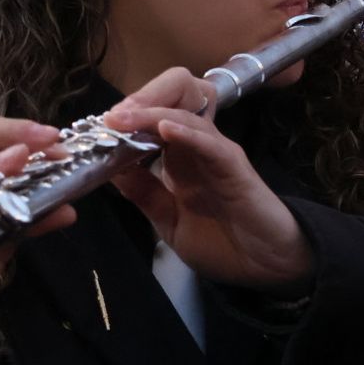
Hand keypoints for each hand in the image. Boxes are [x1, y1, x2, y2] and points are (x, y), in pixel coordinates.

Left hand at [104, 67, 313, 293]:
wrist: (268, 268)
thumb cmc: (224, 244)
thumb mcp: (169, 222)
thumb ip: (145, 194)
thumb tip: (110, 168)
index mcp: (179, 156)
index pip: (154, 115)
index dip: (126, 114)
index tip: (96, 127)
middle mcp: (197, 145)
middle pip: (174, 96)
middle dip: (141, 97)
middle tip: (110, 116)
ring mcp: (216, 152)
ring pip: (185, 112)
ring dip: (150, 111)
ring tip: (121, 118)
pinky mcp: (234, 167)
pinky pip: (209, 142)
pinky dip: (185, 132)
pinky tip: (163, 129)